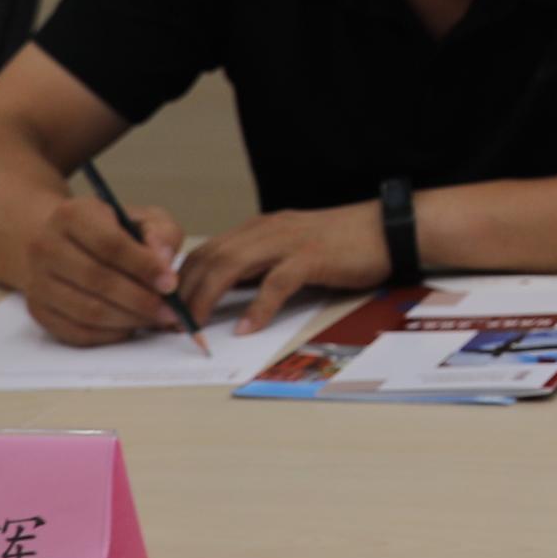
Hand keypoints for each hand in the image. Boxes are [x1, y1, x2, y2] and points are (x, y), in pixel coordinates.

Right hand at [22, 195, 187, 346]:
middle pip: (97, 280)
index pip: (109, 244)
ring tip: (156, 319)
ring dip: (129, 320)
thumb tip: (164, 260)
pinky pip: (76, 332)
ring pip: (87, 311)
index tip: (171, 284)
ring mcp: (36, 281)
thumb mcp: (141, 219)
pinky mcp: (38, 310)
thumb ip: (160, 234)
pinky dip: (109, 334)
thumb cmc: (112, 231)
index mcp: (71, 215)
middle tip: (170, 310)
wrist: (63, 244)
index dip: (144, 267)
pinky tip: (131, 326)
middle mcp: (45, 247)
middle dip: (141, 300)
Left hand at [173, 199, 397, 333]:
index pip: (205, 251)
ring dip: (207, 298)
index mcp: (259, 229)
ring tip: (196, 327)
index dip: (180, 280)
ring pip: (230, 266)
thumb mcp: (290, 251)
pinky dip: (257, 307)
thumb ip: (260, 267)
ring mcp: (288, 242)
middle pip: (209, 257)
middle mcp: (266, 230)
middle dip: (184, 292)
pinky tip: (247, 329)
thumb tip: (226, 294)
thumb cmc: (343, 244)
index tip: (169, 309)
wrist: (387, 229)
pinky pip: (275, 283)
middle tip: (172, 324)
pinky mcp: (311, 257)